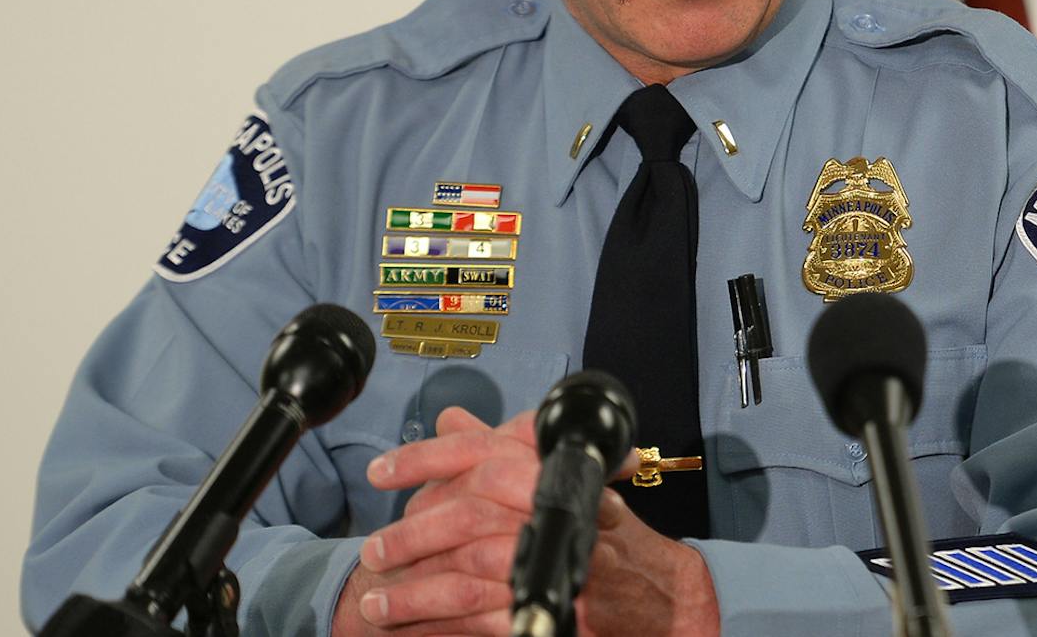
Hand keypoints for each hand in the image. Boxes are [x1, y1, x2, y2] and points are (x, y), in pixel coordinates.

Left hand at [333, 406, 718, 634]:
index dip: (424, 459)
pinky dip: (436, 628)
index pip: (480, 454)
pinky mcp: (547, 614)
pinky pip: (478, 624)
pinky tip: (408, 630)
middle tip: (374, 551)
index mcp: (554, 475)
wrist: (662, 596)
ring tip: (376, 603)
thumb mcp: (565, 479)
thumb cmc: (610, 535)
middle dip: (411, 537)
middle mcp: (555, 515)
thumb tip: (453, 420)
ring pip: (466, 577)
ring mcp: (552, 569)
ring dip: (413, 594)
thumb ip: (505, 450)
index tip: (380, 471)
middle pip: (466, 518)